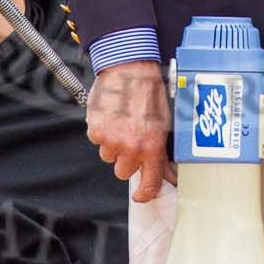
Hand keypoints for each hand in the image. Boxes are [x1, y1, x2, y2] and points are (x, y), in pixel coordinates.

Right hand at [87, 60, 171, 202]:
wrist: (129, 67)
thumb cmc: (150, 91)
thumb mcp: (164, 124)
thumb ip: (162, 152)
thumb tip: (167, 173)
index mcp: (152, 147)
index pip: (148, 184)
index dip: (144, 194)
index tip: (140, 195)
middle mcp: (131, 147)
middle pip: (123, 172)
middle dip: (126, 159)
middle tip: (132, 140)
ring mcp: (111, 139)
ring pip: (108, 156)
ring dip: (113, 145)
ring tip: (122, 122)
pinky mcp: (96, 129)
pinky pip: (96, 140)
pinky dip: (102, 131)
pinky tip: (112, 116)